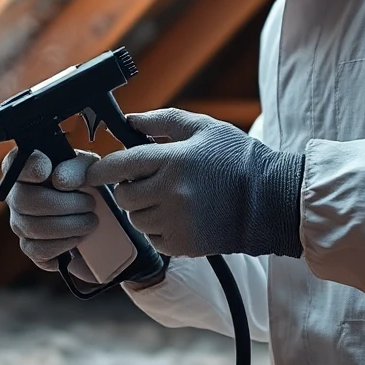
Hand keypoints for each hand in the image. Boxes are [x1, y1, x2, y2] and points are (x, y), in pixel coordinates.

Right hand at [1, 147, 99, 280]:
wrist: (94, 211)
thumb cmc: (85, 181)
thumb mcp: (87, 167)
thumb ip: (76, 168)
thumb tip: (60, 182)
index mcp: (25, 167)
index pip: (14, 163)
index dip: (28, 168)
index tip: (46, 171)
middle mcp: (15, 195)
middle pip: (24, 201)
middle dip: (62, 205)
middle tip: (89, 204)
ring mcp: (19, 222)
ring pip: (32, 228)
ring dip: (68, 226)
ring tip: (90, 221)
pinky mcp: (29, 246)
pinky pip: (39, 251)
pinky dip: (63, 245)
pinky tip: (78, 237)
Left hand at [86, 108, 304, 258]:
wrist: (271, 201)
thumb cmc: (238, 160)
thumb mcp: (203, 128)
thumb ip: (162, 121)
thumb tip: (129, 120)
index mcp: (173, 160)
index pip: (120, 165)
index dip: (100, 169)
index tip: (92, 172)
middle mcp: (171, 193)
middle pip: (123, 195)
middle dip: (128, 187)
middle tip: (146, 181)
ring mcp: (177, 222)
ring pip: (135, 218)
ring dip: (142, 209)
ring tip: (166, 198)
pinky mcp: (184, 245)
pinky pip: (152, 238)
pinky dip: (156, 229)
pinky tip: (177, 216)